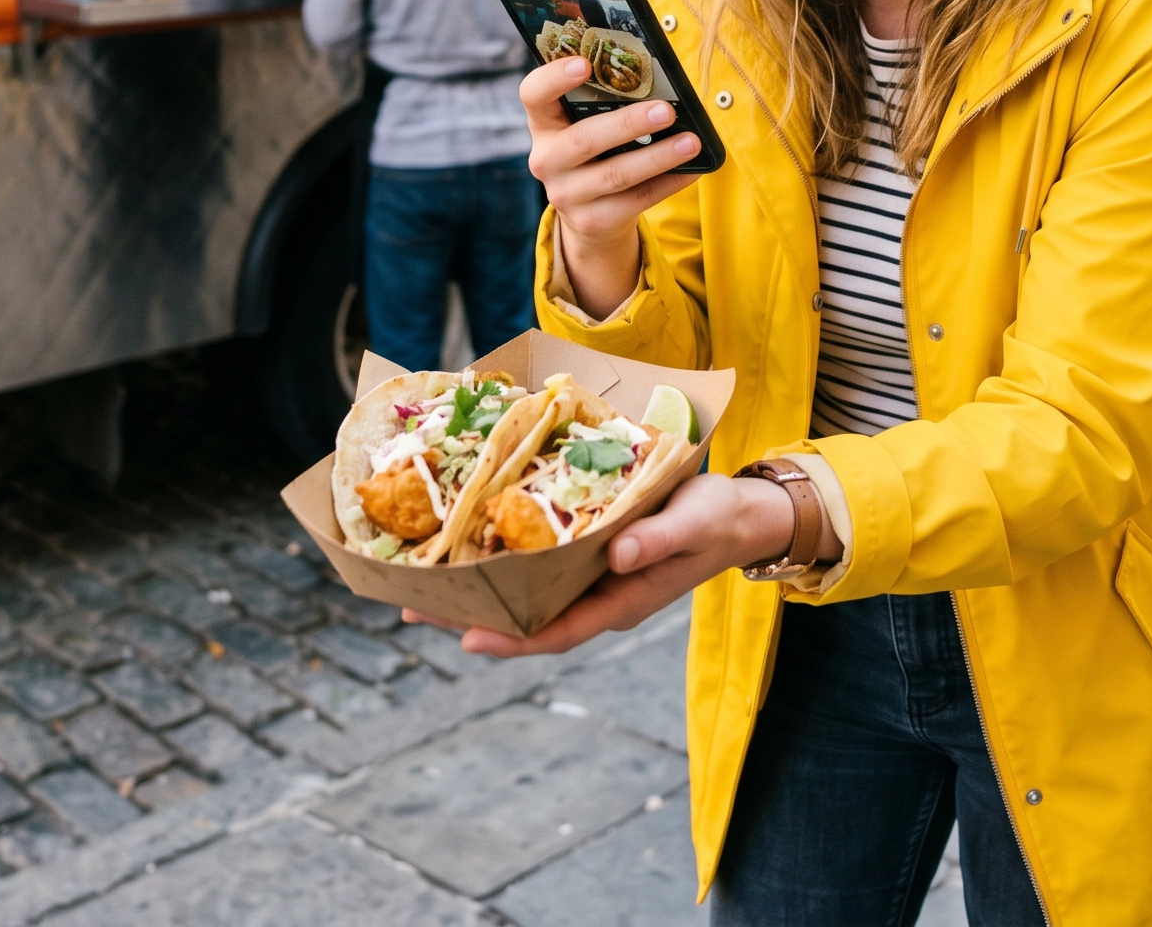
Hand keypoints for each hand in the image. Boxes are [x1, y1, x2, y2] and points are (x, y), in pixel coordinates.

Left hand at [405, 473, 794, 656]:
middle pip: (526, 620)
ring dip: (477, 591)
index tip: (465, 635)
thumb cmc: (717, 519)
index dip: (510, 639)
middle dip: (470, 616)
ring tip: (423, 583)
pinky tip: (471, 545)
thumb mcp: (694, 524)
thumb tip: (615, 556)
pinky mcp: (588, 553)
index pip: (556, 632)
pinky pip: (537, 567)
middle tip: (412, 609)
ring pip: (525, 595)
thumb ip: (658, 540)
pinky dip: (503, 561)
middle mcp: (597, 597)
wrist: (739, 513)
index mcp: (620, 602)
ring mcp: (590, 578)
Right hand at [524, 58, 704, 316]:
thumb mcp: (589, 125)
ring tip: (691, 142)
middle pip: (584, 140)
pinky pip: (635, 201)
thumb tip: (661, 84)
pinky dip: (668, 184)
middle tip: (666, 111)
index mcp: (544, 124)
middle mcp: (546, 160)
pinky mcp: (591, 221)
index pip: (534, 95)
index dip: (554, 78)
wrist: (591, 215)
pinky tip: (692, 170)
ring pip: (615, 174)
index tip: (584, 63)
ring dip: (657, 157)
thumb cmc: (599, 152)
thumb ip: (608, 103)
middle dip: (628, 124)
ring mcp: (565, 195)